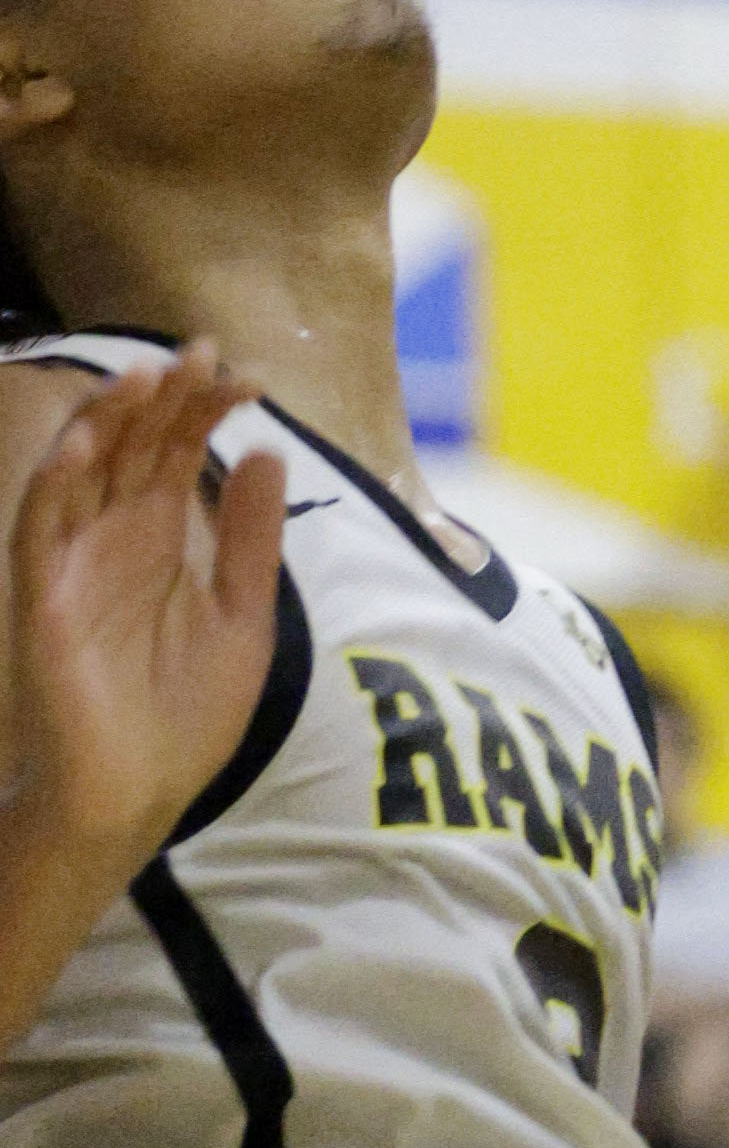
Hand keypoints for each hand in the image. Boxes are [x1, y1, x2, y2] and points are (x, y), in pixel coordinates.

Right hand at [1, 345, 273, 888]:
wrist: (137, 797)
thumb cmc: (184, 717)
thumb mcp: (242, 616)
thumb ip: (253, 539)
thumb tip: (269, 451)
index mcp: (160, 539)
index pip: (177, 452)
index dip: (207, 410)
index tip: (250, 376)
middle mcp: (113, 540)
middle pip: (132, 448)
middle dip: (164, 397)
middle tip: (202, 350)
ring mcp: (74, 565)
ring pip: (81, 473)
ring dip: (106, 422)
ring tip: (142, 374)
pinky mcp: (41, 599)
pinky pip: (41, 529)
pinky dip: (58, 483)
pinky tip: (83, 444)